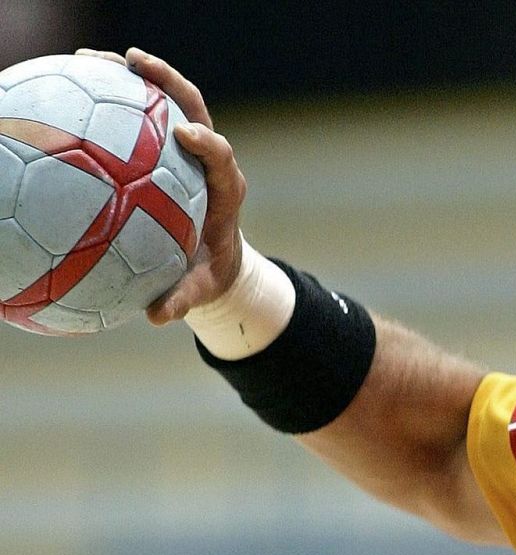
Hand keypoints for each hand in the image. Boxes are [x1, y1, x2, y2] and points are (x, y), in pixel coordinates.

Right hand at [76, 48, 246, 324]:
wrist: (218, 259)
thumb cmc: (208, 272)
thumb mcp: (200, 289)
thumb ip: (184, 299)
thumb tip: (160, 317)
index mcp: (224, 191)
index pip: (222, 157)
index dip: (208, 142)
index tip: (187, 134)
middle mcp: (209, 161)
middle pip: (195, 108)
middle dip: (169, 83)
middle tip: (135, 63)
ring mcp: (188, 149)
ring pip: (166, 102)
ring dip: (137, 77)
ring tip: (96, 59)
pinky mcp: (168, 147)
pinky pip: (142, 116)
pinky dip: (114, 99)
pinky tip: (74, 88)